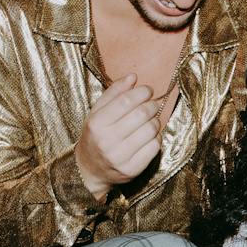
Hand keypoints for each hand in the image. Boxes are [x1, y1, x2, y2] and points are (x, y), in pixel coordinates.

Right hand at [72, 74, 162, 200]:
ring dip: (155, 121)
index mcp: (96, 124)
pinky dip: (156, 138)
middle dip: (152, 105)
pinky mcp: (132, 169)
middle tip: (152, 104)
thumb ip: (114, 93)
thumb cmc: (96, 136)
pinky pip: (154, 147)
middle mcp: (107, 141)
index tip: (148, 90)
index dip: (141, 93)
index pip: (126, 101)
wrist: (90, 169)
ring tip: (151, 120)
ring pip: (151, 130)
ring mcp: (120, 157)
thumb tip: (133, 77)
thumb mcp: (97, 113)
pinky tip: (150, 136)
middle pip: (141, 115)